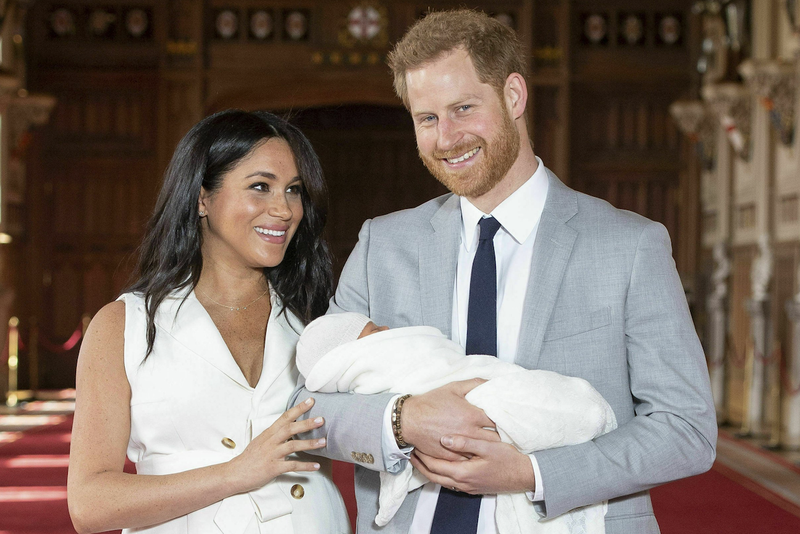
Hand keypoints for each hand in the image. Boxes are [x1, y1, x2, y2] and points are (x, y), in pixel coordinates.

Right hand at [230, 397, 325, 492]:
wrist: (235, 473)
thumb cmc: (249, 458)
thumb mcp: (261, 441)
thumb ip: (275, 434)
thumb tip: (290, 427)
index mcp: (268, 433)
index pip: (284, 417)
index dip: (298, 408)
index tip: (311, 401)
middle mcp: (270, 442)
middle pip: (289, 428)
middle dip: (306, 423)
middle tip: (321, 420)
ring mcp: (272, 454)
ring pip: (292, 446)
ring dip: (309, 444)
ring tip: (323, 442)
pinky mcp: (273, 468)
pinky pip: (292, 466)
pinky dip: (305, 466)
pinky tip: (316, 466)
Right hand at [402, 379, 499, 460]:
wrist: (410, 420)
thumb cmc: (431, 402)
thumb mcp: (453, 388)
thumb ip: (474, 383)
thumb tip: (491, 382)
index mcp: (472, 415)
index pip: (498, 421)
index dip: (504, 420)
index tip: (507, 420)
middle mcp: (469, 432)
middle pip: (495, 439)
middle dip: (500, 436)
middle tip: (503, 434)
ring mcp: (461, 446)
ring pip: (483, 451)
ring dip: (488, 448)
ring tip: (494, 445)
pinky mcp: (452, 456)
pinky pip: (469, 459)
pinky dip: (474, 456)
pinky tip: (477, 453)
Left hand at [410, 435, 534, 494]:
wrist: (524, 476)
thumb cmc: (508, 460)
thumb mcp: (488, 446)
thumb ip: (465, 442)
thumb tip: (444, 439)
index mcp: (463, 472)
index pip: (434, 466)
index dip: (422, 456)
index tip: (414, 445)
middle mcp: (462, 483)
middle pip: (433, 476)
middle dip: (421, 465)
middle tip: (411, 452)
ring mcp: (467, 487)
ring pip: (440, 481)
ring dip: (429, 470)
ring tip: (422, 458)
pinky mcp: (472, 487)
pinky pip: (449, 482)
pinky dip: (440, 474)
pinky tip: (441, 465)